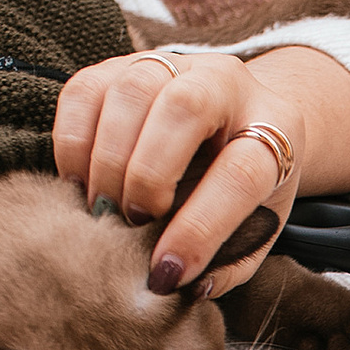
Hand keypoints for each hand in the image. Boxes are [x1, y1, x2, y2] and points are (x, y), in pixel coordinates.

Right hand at [53, 41, 349, 300]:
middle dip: (148, 176)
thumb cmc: (248, 185)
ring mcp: (175, 64)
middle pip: (185, 109)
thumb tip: (187, 287)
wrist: (243, 116)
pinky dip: (74, 141)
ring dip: (108, 160)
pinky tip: (81, 183)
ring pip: (131, 90)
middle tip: (132, 224)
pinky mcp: (124, 62)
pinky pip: (85, 90)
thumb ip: (230, 262)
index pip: (240, 174)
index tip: (167, 272)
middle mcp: (228, 82)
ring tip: (105, 209)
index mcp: (275, 129)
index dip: (201, 228)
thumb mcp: (256, 228)